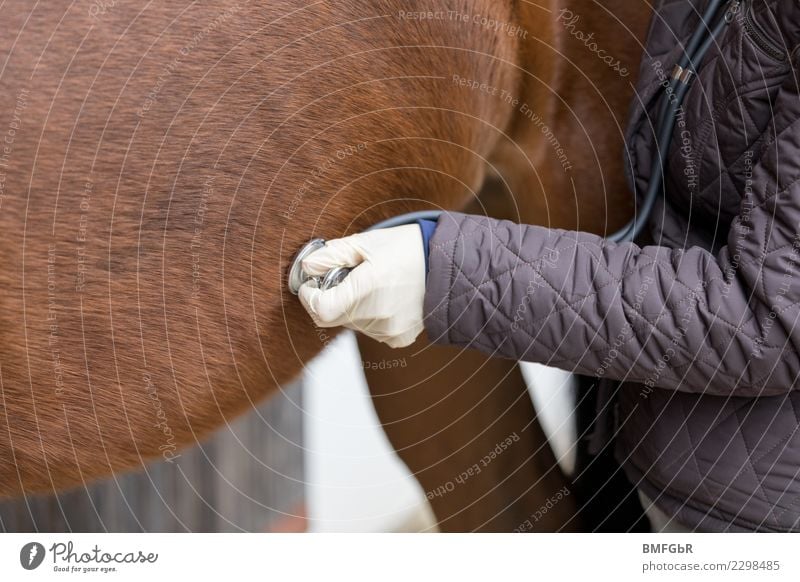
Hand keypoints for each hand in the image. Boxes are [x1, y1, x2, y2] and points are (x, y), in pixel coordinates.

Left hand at [298, 224, 425, 347]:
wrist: (447, 265)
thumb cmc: (408, 249)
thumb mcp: (366, 242)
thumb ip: (332, 255)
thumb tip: (307, 267)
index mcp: (366, 289)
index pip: (320, 310)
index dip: (309, 297)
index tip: (311, 285)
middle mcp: (377, 315)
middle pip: (332, 318)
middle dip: (329, 299)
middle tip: (344, 278)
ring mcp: (388, 330)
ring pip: (351, 324)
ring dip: (351, 308)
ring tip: (372, 286)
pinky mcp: (398, 338)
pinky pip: (371, 331)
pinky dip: (370, 318)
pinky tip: (385, 299)